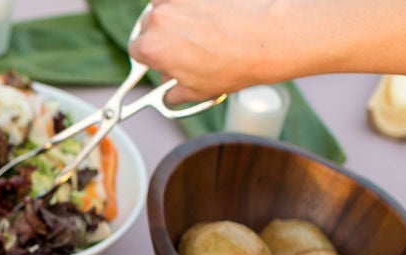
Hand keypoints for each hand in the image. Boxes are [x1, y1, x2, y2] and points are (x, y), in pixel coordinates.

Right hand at [130, 0, 289, 102]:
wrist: (269, 37)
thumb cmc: (234, 64)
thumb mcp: (197, 91)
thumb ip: (173, 94)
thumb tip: (170, 95)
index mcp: (151, 46)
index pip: (136, 50)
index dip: (150, 58)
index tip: (163, 61)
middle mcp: (160, 17)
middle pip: (149, 25)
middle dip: (162, 37)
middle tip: (185, 50)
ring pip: (166, 6)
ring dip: (175, 16)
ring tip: (200, 31)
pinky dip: (196, 6)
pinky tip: (213, 17)